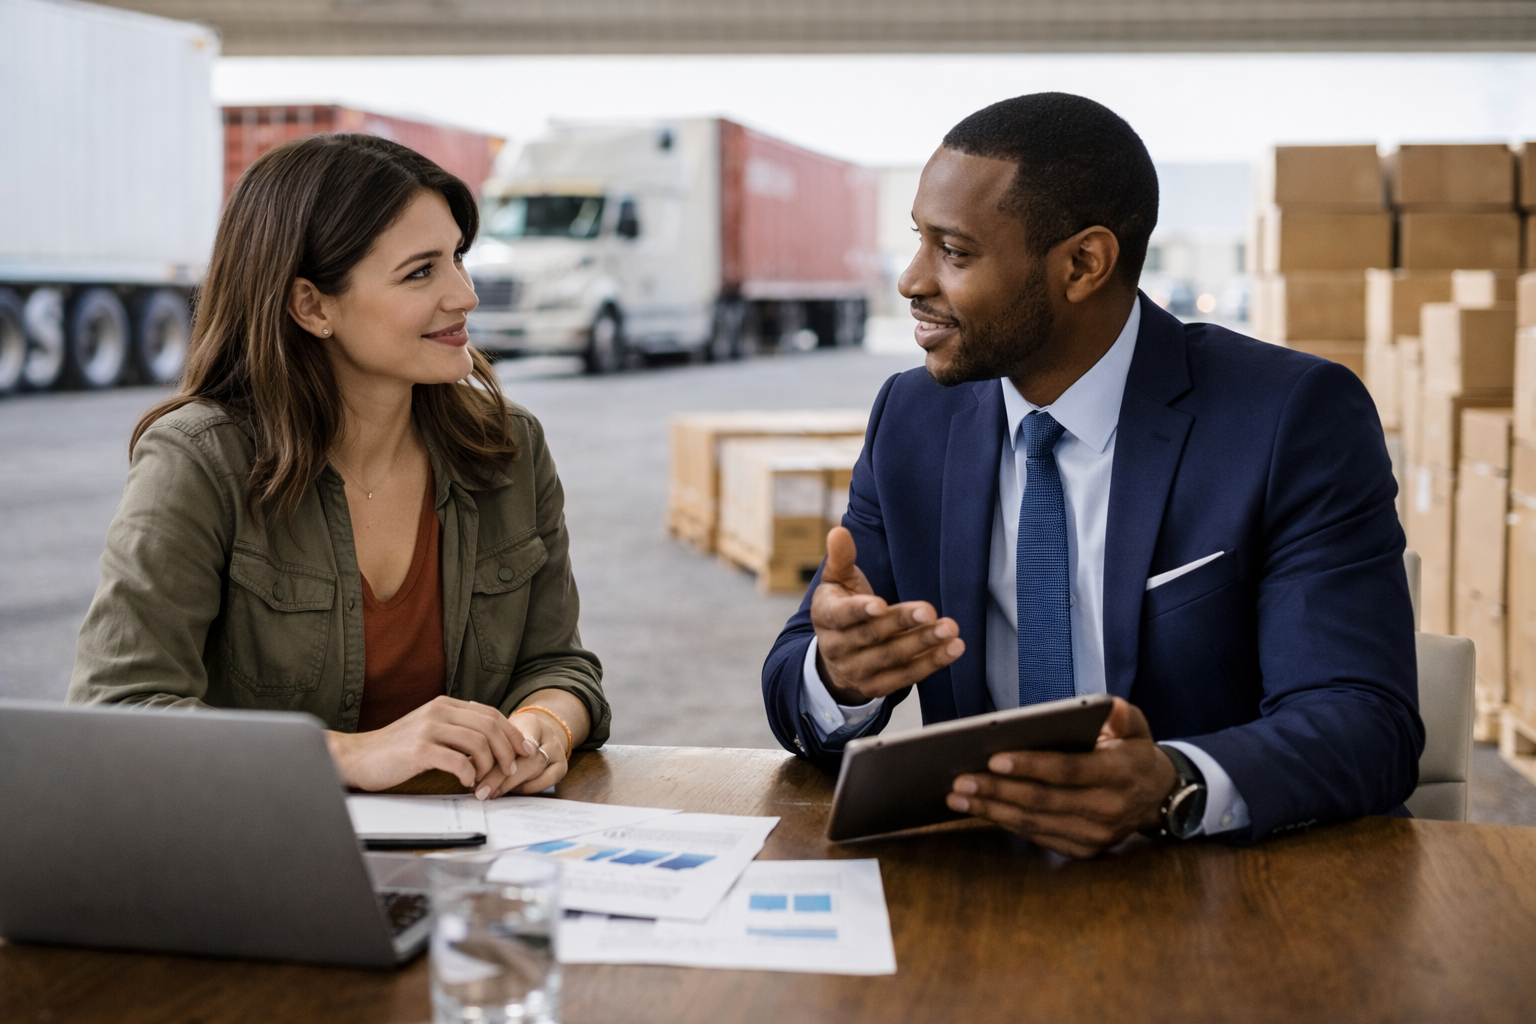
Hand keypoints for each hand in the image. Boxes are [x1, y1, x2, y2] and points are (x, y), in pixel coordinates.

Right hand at [326, 695, 537, 795]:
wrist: (357, 757)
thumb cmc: (395, 749)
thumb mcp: (428, 728)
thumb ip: (455, 727)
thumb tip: (490, 737)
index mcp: (444, 704)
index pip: (489, 713)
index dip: (511, 732)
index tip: (524, 750)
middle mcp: (438, 711)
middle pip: (489, 726)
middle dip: (507, 749)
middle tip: (511, 769)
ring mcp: (428, 728)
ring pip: (478, 742)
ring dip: (489, 765)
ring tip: (485, 779)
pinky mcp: (419, 750)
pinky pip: (458, 761)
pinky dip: (469, 774)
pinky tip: (466, 782)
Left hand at [474, 706, 573, 797]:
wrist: (541, 733)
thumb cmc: (515, 735)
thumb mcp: (501, 731)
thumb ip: (486, 745)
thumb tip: (466, 766)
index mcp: (531, 723)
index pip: (517, 738)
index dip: (500, 755)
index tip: (480, 769)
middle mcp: (548, 736)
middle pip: (526, 758)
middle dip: (501, 776)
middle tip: (481, 790)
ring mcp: (557, 751)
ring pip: (536, 770)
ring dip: (511, 784)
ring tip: (490, 792)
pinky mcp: (561, 767)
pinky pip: (546, 781)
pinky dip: (527, 788)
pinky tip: (511, 791)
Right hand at [811, 526, 964, 703]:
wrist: (834, 658)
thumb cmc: (841, 608)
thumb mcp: (836, 582)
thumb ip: (841, 558)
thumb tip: (839, 531)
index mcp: (826, 618)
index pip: (841, 616)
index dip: (861, 611)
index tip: (881, 605)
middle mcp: (838, 648)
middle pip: (873, 636)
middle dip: (902, 623)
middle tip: (929, 610)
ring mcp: (857, 670)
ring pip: (892, 658)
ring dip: (923, 644)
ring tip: (949, 629)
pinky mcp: (878, 686)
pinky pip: (907, 676)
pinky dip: (932, 663)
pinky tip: (953, 649)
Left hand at [945, 697, 1179, 857]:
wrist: (1157, 796)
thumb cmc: (1134, 751)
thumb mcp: (1135, 724)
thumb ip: (1118, 715)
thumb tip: (1101, 706)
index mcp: (1119, 774)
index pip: (1068, 770)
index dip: (1030, 765)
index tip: (994, 758)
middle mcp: (1108, 809)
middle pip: (1042, 800)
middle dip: (997, 790)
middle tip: (960, 780)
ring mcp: (1096, 835)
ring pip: (1035, 822)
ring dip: (992, 809)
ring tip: (958, 796)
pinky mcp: (1084, 849)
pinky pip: (1038, 836)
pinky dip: (1006, 822)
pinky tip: (981, 808)